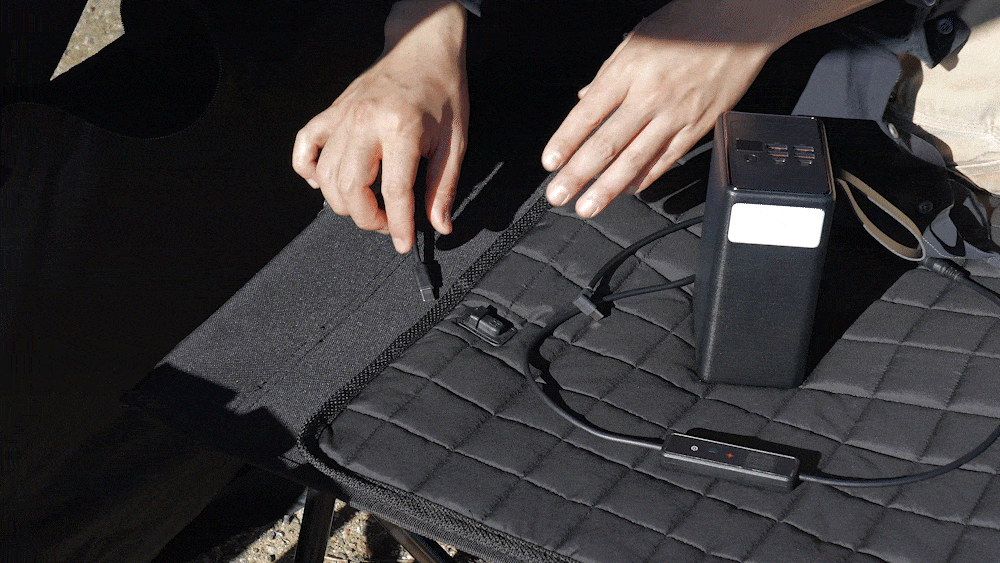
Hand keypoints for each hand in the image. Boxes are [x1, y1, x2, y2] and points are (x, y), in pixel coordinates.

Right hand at [292, 1, 467, 252]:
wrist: (422, 48)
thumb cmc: (441, 89)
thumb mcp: (454, 140)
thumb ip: (444, 186)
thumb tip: (440, 223)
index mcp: (400, 128)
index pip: (394, 192)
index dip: (399, 225)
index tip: (403, 243)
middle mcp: (365, 122)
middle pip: (352, 189)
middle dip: (368, 218)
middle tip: (388, 223)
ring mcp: (343, 116)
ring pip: (326, 176)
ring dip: (344, 202)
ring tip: (369, 207)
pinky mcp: (331, 112)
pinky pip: (304, 146)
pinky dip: (309, 170)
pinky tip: (325, 183)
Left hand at [541, 0, 786, 217]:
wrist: (741, 23)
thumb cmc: (690, 25)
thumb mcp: (638, 38)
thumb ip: (608, 72)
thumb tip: (585, 99)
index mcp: (629, 71)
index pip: (587, 114)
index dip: (566, 141)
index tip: (550, 163)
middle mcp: (649, 95)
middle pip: (606, 143)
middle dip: (578, 175)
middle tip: (558, 195)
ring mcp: (675, 115)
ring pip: (635, 159)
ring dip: (608, 188)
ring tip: (588, 206)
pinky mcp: (698, 127)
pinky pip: (666, 159)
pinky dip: (645, 178)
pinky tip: (627, 191)